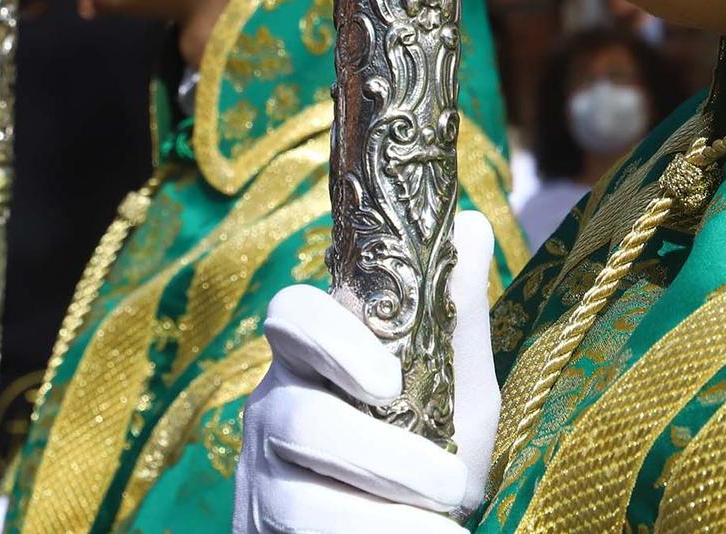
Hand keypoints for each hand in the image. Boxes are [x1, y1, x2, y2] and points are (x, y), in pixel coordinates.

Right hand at [235, 210, 499, 533]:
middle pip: (298, 416)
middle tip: (455, 484)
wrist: (416, 526)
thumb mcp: (457, 391)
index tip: (386, 383)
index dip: (329, 340)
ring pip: (296, 495)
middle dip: (381, 457)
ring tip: (446, 530)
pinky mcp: (257, 529)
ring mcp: (259, 475)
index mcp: (314, 356)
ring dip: (381, 520)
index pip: (291, 316)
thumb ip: (458, 316)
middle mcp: (274, 406)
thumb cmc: (431, 455)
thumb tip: (468, 222)